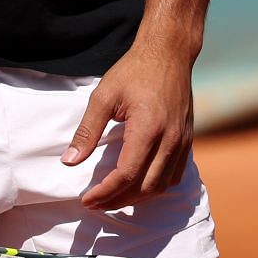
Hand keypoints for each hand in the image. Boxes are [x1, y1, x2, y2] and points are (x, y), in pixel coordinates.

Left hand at [63, 37, 194, 209]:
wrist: (169, 54)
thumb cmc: (134, 71)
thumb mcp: (103, 96)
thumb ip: (87, 131)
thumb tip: (70, 160)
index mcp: (148, 129)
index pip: (127, 174)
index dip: (105, 192)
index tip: (86, 200)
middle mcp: (170, 140)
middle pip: (145, 187)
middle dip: (118, 200)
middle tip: (95, 203)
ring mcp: (182, 142)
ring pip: (162, 185)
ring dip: (137, 197)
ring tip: (112, 198)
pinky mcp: (187, 141)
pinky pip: (174, 175)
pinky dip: (155, 186)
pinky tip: (138, 185)